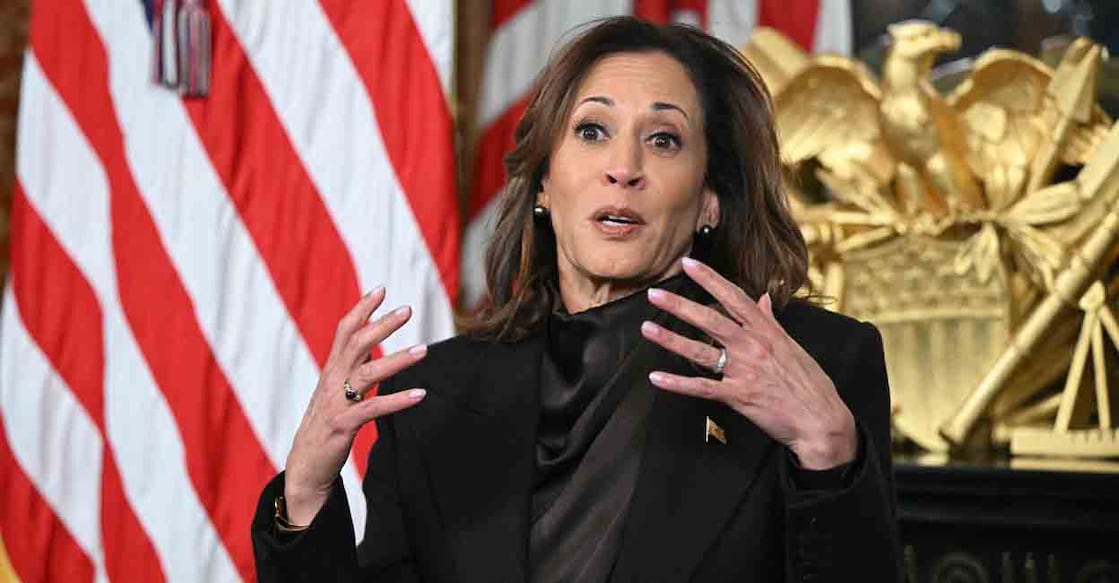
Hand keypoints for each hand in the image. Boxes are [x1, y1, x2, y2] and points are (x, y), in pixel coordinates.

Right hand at [283, 287, 428, 524]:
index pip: (345, 331)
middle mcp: (331, 381)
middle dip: (382, 324)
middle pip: (356, 344)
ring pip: (367, 373)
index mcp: (331, 370)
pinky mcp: (343, 424)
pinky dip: (398, 401)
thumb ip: (350, 368)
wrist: (306, 465)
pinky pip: (373, 408)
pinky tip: (420, 394)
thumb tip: (371, 347)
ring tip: (423, 350)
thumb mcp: (335, 392)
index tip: (381, 289)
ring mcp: (336, 402)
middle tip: (407, 309)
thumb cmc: (325, 426)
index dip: (362, 308)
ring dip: (397, 360)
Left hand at [641, 258, 855, 469]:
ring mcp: (744, 371)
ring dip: (671, 339)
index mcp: (767, 331)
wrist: (821, 420)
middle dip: (680, 305)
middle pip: (710, 319)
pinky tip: (657, 378)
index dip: (710, 279)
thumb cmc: (810, 384)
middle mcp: (753, 346)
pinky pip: (701, 388)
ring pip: (700, 351)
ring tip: (647, 328)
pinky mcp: (738, 396)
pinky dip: (678, 384)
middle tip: (654, 294)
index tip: (690, 264)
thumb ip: (772, 321)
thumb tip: (763, 298)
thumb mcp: (794, 346)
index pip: (734, 297)